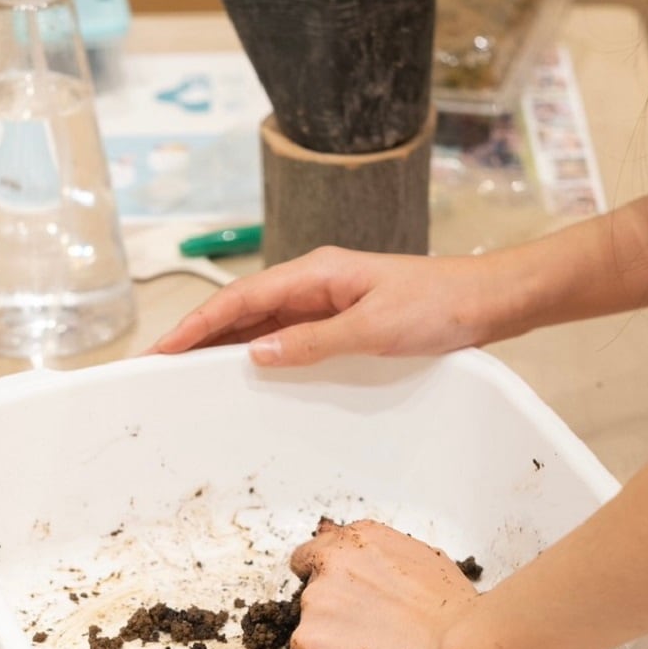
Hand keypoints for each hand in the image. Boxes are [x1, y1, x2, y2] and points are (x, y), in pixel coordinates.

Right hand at [148, 246, 514, 366]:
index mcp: (315, 273)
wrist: (484, 301)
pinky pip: (292, 336)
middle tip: (163, 369)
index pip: (240, 298)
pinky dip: (265, 353)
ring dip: (228, 346)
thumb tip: (257, 353)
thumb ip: (315, 341)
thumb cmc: (437, 305)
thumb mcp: (374, 327)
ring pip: (264, 324)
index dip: (197, 325)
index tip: (163, 350)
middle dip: (200, 337)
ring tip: (193, 375)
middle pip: (243, 310)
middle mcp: (315, 283)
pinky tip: (251, 373)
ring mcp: (329, 301)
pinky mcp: (344, 320)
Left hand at [287, 518, 479, 648]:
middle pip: (311, 595)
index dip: (327, 581)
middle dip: (332, 616)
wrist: (461, 644)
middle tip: (368, 638)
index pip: (314, 555)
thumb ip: (386, 562)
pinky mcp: (308, 643)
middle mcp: (330, 562)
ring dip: (329, 647)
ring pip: (308, 631)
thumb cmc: (457, 609)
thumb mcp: (425, 560)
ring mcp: (315, 603)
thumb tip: (379, 576)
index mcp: (358, 538)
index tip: (340, 600)